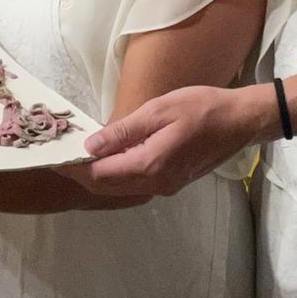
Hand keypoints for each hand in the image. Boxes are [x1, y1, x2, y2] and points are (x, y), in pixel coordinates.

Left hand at [74, 83, 274, 197]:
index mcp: (149, 166)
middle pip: (106, 187)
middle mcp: (155, 184)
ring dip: (98, 175)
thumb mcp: (159, 110)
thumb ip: (123, 131)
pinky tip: (109, 156)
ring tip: (80, 154)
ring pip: (120, 189)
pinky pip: (135, 184)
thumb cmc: (203, 108)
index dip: (74, 166)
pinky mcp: (172, 182)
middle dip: (81, 173)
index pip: (99, 174)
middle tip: (61, 155)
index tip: (55, 155)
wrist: (241, 121)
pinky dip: (116, 174)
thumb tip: (91, 147)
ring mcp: (165, 186)